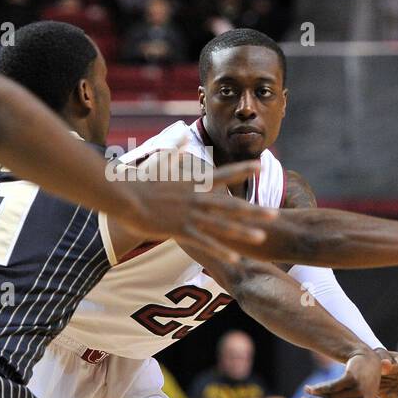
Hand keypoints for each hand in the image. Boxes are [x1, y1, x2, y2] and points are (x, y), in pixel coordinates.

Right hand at [111, 161, 276, 264]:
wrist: (123, 195)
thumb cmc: (138, 182)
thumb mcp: (159, 165)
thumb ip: (174, 154)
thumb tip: (179, 139)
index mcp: (193, 182)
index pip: (223, 173)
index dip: (243, 169)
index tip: (261, 165)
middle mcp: (196, 198)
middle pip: (230, 204)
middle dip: (253, 210)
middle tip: (274, 214)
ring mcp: (189, 215)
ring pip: (222, 225)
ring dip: (243, 231)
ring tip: (261, 237)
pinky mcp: (180, 230)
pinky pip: (205, 242)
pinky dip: (221, 250)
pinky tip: (235, 258)